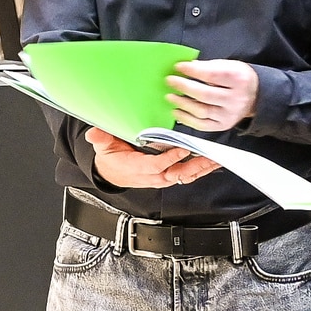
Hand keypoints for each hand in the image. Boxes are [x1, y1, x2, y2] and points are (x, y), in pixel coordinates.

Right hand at [86, 126, 217, 187]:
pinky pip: (187, 174)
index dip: (169, 158)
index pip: (156, 165)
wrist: (112, 173)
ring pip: (185, 175)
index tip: (181, 148)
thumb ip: (101, 139)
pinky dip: (201, 169)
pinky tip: (213, 163)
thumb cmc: (112, 158)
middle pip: (176, 173)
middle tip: (208, 156)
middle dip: (193, 165)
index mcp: (137, 167)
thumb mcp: (103, 147)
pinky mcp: (169, 175)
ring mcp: (163, 177)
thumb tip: (94, 134)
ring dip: (202, 167)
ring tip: (216, 159)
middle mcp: (153, 175)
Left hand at [167, 59, 259, 131]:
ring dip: (182, 103)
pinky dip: (186, 119)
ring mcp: (229, 115)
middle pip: (204, 94)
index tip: (179, 66)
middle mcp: (235, 99)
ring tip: (170, 96)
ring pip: (201, 111)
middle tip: (170, 81)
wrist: (255, 96)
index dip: (193, 70)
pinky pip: (201, 125)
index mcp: (238, 79)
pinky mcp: (223, 126)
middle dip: (184, 86)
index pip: (212, 75)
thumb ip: (209, 66)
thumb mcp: (230, 65)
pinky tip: (177, 111)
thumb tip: (188, 67)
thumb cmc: (238, 78)